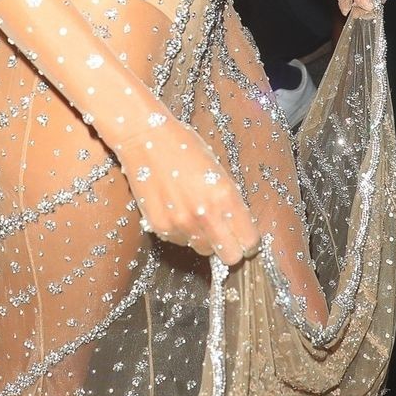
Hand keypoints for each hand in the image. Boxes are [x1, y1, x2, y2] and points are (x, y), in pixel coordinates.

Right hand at [117, 117, 258, 267]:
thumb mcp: (218, 170)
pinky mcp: (160, 227)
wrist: (145, 138)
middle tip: (226, 233)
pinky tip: (177, 210)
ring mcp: (180, 224)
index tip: (246, 236)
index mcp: (225, 196)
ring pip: (204, 250)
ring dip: (205, 238)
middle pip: (230, 257)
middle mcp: (204, 215)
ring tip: (197, 214)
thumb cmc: (185, 146)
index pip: (248, 241)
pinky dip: (183, 232)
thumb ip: (230, 201)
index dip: (249, 241)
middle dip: (231, 247)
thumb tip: (239, 226)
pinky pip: (181, 241)